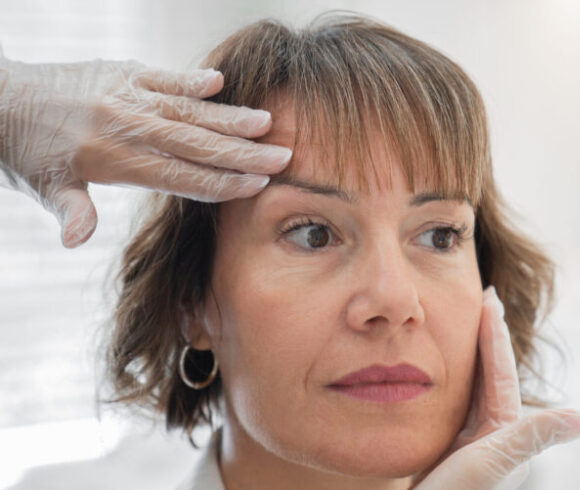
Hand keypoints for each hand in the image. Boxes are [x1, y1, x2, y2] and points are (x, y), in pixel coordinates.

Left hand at [0, 56, 292, 247]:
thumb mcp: (43, 187)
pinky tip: (218, 83)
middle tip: (282, 157)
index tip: (258, 185)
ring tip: (266, 123)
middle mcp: (124, 124)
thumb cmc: (25, 152)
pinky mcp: (120, 70)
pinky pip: (160, 75)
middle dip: (241, 152)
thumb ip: (71, 211)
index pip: (180, 175)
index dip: (222, 181)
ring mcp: (124, 94)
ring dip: (228, 117)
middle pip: (194, 142)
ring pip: (186, 109)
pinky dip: (188, 79)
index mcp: (111, 158)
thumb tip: (77, 241)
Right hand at [410, 286, 579, 489]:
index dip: (493, 333)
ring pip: (470, 388)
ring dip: (467, 355)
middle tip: (479, 298)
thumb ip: (530, 439)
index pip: (498, 371)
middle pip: (488, 374)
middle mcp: (491, 436)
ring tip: (461, 324)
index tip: (488, 295)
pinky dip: (447, 381)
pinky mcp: (444, 453)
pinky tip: (437, 372)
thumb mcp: (489, 468)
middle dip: (483, 336)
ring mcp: (468, 444)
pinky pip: (451, 405)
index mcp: (503, 433)